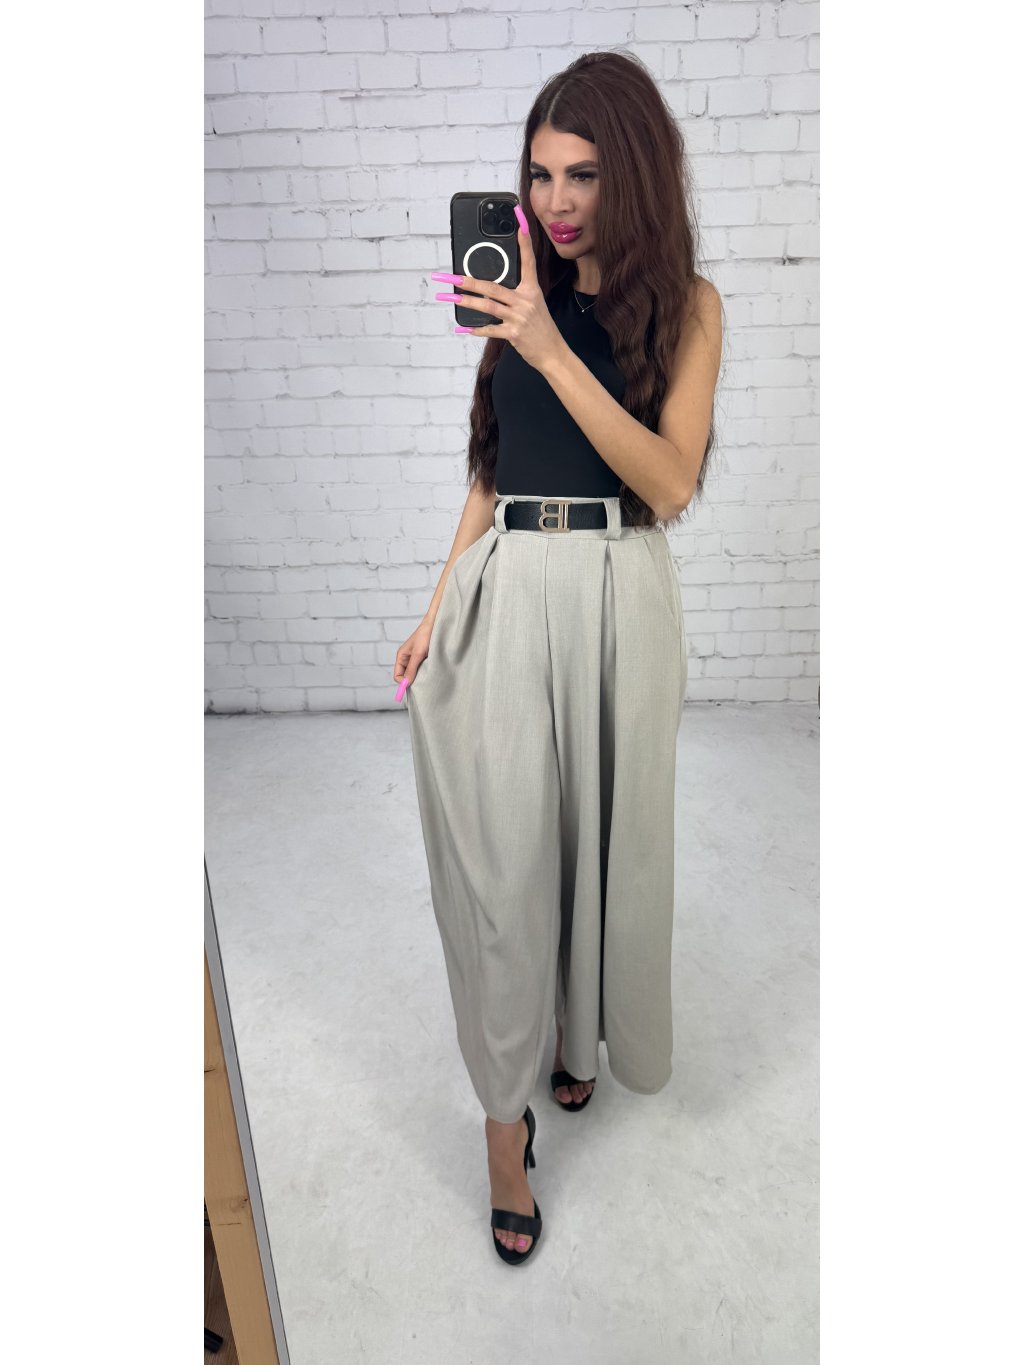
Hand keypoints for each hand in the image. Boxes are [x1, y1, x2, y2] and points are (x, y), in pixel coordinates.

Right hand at [394, 617, 433, 695]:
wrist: (437, 623)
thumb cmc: (425, 635)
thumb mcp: (418, 653)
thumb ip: (411, 668)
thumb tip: (406, 683)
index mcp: (401, 656)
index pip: (397, 676)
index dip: (403, 682)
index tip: (413, 685)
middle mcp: (407, 659)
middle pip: (406, 676)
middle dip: (413, 681)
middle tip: (423, 682)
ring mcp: (416, 659)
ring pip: (415, 674)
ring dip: (421, 676)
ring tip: (429, 673)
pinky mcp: (425, 658)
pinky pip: (423, 670)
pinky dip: (427, 671)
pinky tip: (433, 669)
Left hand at [432, 204, 566, 374]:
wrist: (552, 352)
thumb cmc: (541, 328)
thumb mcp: (534, 305)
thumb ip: (516, 294)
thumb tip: (492, 288)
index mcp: (532, 290)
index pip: (527, 261)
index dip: (524, 241)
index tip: (519, 221)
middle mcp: (525, 300)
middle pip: (492, 286)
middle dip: (469, 281)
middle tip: (452, 276)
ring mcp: (519, 317)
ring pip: (487, 306)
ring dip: (467, 302)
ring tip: (451, 298)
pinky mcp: (514, 333)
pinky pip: (491, 329)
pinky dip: (476, 329)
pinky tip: (464, 328)